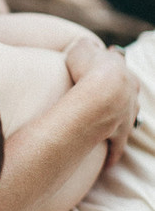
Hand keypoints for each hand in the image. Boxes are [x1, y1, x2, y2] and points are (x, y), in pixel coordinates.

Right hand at [66, 39, 139, 166]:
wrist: (99, 93)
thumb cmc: (88, 68)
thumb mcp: (81, 48)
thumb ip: (84, 46)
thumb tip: (86, 46)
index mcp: (121, 70)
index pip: (118, 63)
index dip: (111, 64)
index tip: (107, 64)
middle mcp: (129, 92)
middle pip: (129, 92)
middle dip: (123, 95)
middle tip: (112, 100)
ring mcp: (127, 114)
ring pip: (128, 121)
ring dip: (122, 125)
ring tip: (114, 132)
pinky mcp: (120, 133)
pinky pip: (118, 146)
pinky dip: (113, 154)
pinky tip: (109, 164)